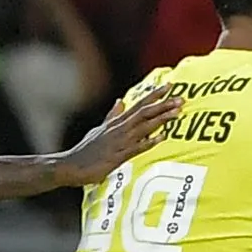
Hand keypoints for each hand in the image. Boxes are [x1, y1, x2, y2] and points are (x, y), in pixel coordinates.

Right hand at [56, 86, 184, 184]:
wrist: (69, 165)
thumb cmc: (86, 150)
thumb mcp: (99, 129)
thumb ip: (112, 116)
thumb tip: (120, 101)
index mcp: (116, 122)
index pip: (139, 105)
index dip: (154, 95)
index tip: (170, 86)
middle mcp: (119, 128)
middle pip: (144, 112)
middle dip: (163, 104)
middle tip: (181, 98)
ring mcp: (118, 141)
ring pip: (143, 126)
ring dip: (161, 119)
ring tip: (177, 112)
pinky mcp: (117, 156)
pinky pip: (136, 147)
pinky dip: (149, 141)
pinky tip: (162, 137)